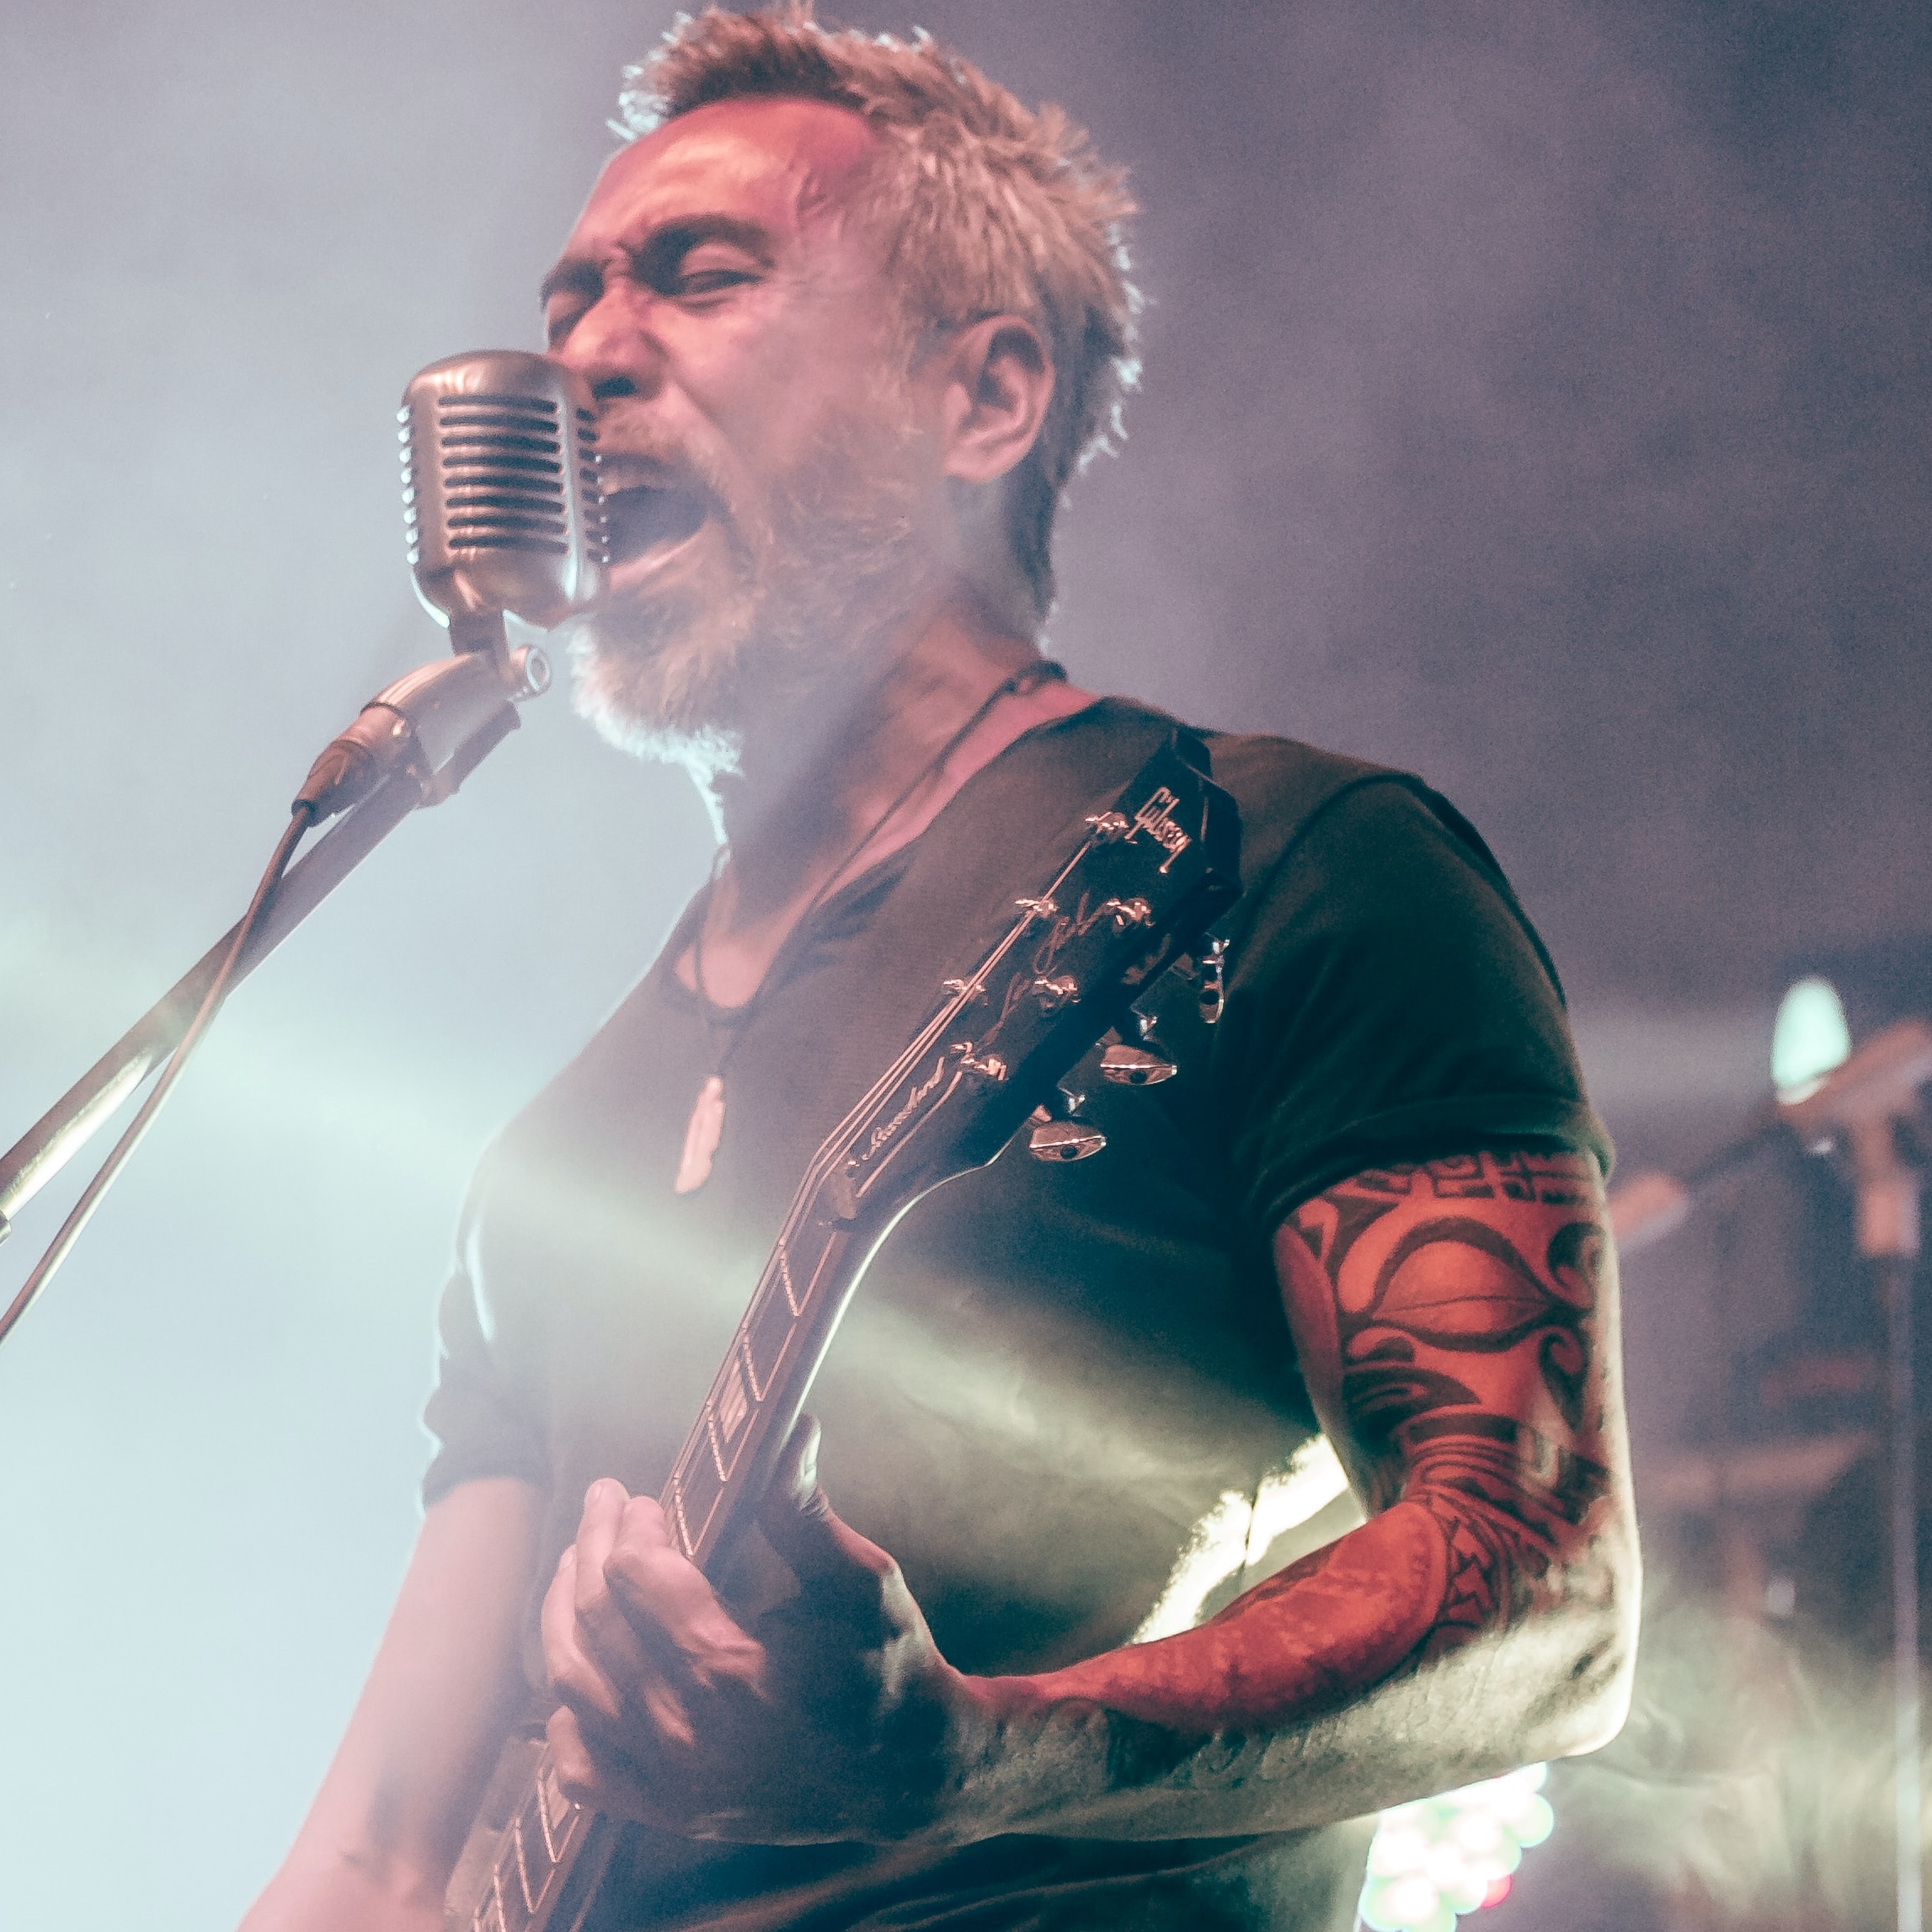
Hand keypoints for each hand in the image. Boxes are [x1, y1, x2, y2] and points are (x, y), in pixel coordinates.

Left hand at [541, 1418, 974, 1843]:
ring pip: (575, 1689)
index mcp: (725, 1668)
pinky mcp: (673, 1815)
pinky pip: (585, 1773)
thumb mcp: (860, 1580)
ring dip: (563, 1616)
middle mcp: (684, 1733)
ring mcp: (671, 1783)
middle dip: (591, 1548)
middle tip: (602, 1500)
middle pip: (596, 1623)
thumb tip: (791, 1429)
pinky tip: (580, 1675)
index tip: (644, 1495)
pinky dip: (567, 1720)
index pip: (635, 1578)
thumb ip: (806, 1511)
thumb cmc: (889, 1664)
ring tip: (576, 1564)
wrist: (912, 1771)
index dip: (631, 1526)